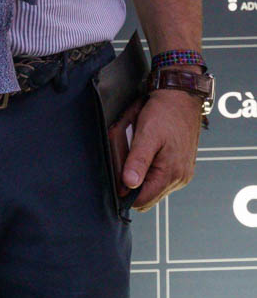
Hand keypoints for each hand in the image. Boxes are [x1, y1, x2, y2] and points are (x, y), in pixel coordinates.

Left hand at [120, 90, 201, 210]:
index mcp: (171, 174)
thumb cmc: (164, 113)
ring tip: (136, 152)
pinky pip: (159, 177)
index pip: (142, 201)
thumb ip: (137, 161)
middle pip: (147, 196)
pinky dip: (148, 168)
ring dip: (140, 174)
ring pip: (152, 186)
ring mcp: (181, 173)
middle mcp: (179, 178)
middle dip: (131, 182)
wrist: (182, 96)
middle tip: (124, 159)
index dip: (124, 192)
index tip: (115, 176)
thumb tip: (128, 184)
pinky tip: (145, 151)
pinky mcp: (180, 166)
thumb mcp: (146, 134)